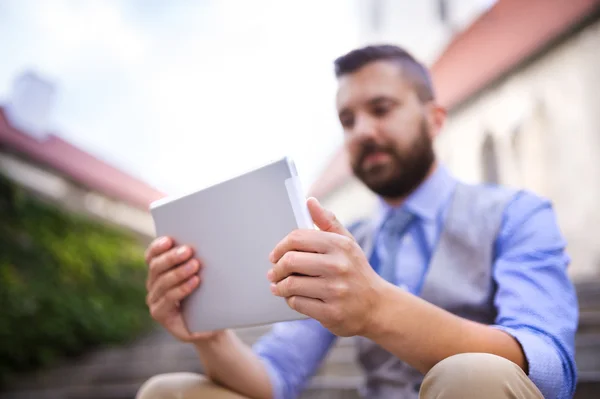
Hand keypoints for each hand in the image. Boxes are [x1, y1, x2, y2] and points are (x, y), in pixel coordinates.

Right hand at [144, 237, 223, 341]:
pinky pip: (168, 299)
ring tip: (195, 265)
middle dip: (172, 257)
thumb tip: (209, 240)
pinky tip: (194, 281)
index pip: (152, 256)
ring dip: (179, 272)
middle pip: (156, 267)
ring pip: (162, 282)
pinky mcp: (160, 313)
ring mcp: (155, 300)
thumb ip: (197, 260)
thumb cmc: (208, 296)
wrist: (210, 324)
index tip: (169, 240)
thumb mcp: (204, 276)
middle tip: (188, 250)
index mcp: (160, 271)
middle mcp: (153, 284)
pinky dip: (182, 288)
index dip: (158, 247)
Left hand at [267, 197, 385, 336]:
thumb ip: (327, 221)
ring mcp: (335, 290)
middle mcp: (338, 266)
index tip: (275, 255)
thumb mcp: (347, 243)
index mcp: (340, 245)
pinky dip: (290, 300)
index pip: (297, 238)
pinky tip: (292, 298)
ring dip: (280, 286)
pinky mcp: (331, 312)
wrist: (377, 306)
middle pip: (290, 261)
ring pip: (291, 284)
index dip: (280, 247)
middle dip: (276, 268)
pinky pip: (298, 303)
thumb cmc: (356, 271)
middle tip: (273, 273)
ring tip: (279, 286)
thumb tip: (310, 201)